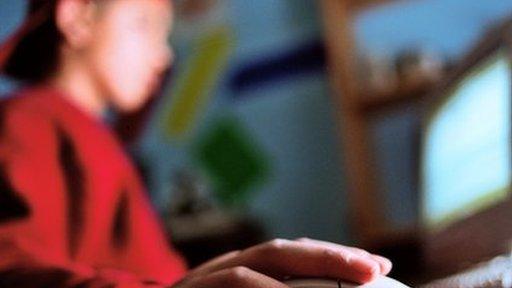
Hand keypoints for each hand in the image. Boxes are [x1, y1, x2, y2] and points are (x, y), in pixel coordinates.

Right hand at [172, 238, 391, 287]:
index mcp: (244, 274)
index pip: (293, 258)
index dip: (335, 259)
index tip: (377, 268)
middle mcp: (227, 267)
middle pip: (286, 250)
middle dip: (334, 256)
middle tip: (377, 267)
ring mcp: (209, 276)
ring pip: (266, 258)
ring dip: (314, 262)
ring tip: (359, 274)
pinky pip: (238, 282)